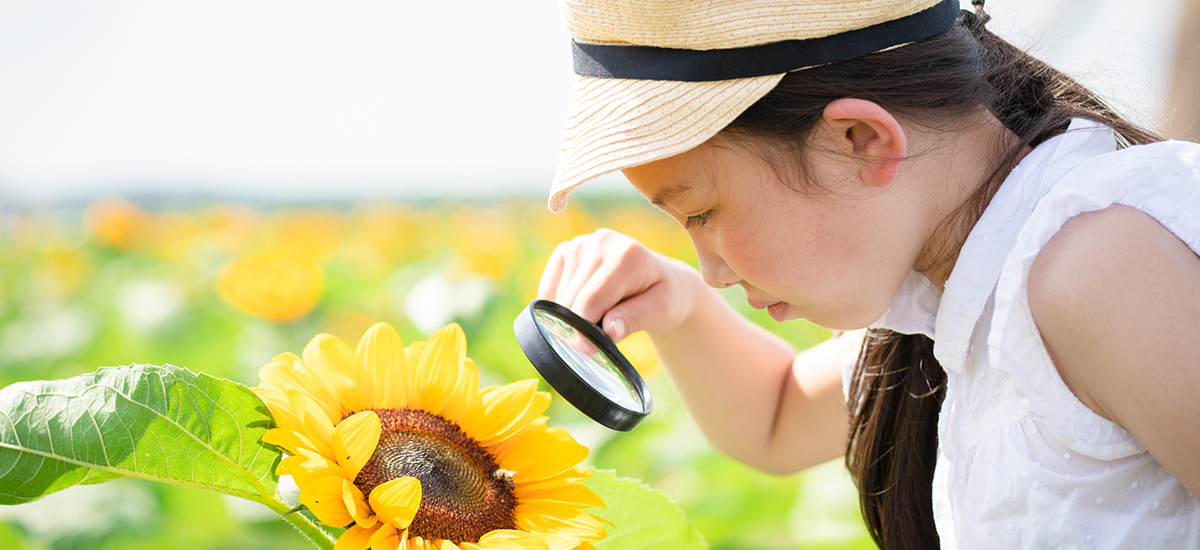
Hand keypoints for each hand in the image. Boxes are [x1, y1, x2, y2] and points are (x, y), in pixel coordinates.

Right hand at [538, 229, 699, 341]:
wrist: (661, 279)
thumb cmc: (663, 297)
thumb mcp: (662, 311)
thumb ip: (636, 319)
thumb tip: (608, 331)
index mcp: (627, 255)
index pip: (591, 300)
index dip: (583, 332)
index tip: (588, 352)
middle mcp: (601, 241)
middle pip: (571, 300)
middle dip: (578, 328)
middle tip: (596, 343)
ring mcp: (580, 243)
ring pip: (557, 297)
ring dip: (570, 318)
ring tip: (598, 319)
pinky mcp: (566, 249)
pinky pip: (548, 290)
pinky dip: (557, 308)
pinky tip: (580, 310)